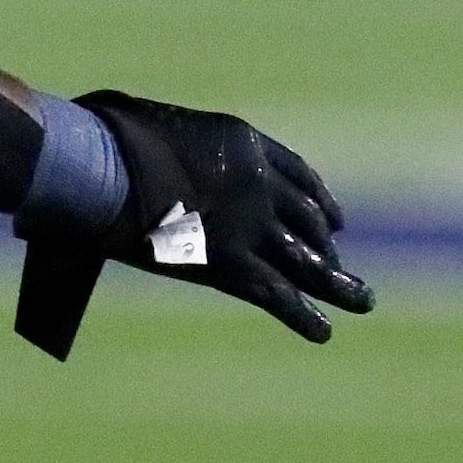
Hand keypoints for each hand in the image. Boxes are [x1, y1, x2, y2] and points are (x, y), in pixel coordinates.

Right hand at [26, 91, 372, 353]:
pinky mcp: (232, 265)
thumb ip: (177, 151)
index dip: (320, 199)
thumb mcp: (155, 129)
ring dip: (340, 285)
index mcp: (242, 142)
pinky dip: (305, 318)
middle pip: (308, 220)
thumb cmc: (107, 140)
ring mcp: (250, 224)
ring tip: (363, 301)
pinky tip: (322, 332)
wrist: (99, 164)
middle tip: (338, 265)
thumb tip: (156, 163)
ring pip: (310, 263)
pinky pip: (281, 297)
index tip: (334, 219)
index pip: (297, 173)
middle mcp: (259, 182)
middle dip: (326, 246)